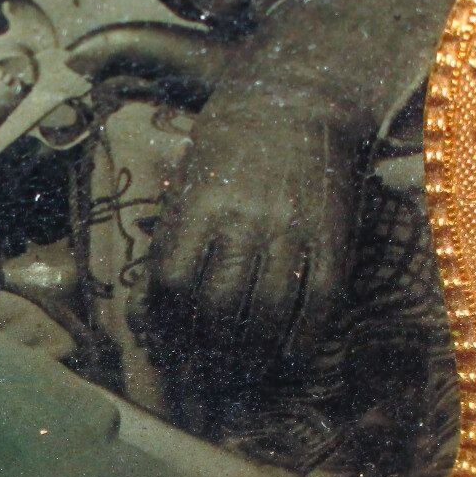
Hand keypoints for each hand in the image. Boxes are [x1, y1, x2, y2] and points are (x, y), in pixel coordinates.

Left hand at [142, 83, 371, 374]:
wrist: (302, 98)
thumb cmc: (230, 145)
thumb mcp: (186, 184)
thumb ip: (168, 247)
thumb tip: (143, 316)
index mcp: (199, 205)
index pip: (171, 284)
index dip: (164, 327)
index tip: (165, 351)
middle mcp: (244, 220)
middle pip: (217, 307)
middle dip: (205, 354)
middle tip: (203, 378)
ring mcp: (292, 229)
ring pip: (266, 312)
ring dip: (249, 357)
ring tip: (239, 377)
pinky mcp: (332, 237)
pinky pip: (318, 302)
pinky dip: (302, 340)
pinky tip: (289, 358)